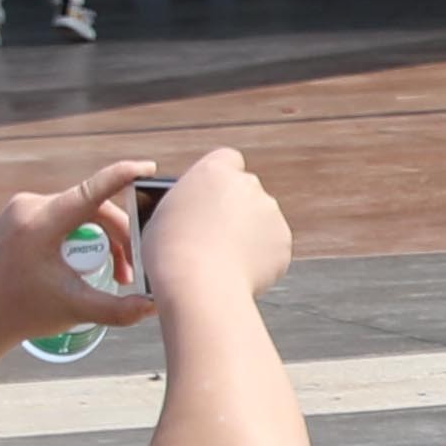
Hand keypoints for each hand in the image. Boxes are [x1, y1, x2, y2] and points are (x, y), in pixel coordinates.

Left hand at [0, 159, 159, 357]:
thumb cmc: (21, 314)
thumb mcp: (76, 310)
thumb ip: (119, 308)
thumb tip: (155, 306)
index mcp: (40, 225)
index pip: (91, 192)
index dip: (123, 176)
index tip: (148, 168)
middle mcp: (29, 207)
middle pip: (92, 209)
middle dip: (117, 239)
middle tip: (127, 274)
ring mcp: (20, 209)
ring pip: (79, 213)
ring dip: (100, 241)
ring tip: (107, 276)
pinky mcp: (17, 216)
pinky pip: (63, 217)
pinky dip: (80, 237)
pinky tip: (81, 266)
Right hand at [139, 148, 293, 305]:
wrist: (198, 286)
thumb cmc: (171, 254)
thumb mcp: (162, 216)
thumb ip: (186, 205)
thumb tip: (193, 214)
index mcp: (213, 171)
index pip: (227, 159)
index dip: (221, 177)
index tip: (213, 193)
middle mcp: (247, 184)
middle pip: (245, 190)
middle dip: (235, 207)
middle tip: (216, 232)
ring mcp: (270, 211)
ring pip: (261, 218)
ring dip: (249, 232)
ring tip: (223, 258)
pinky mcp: (283, 240)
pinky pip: (272, 245)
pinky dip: (260, 256)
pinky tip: (238, 270)